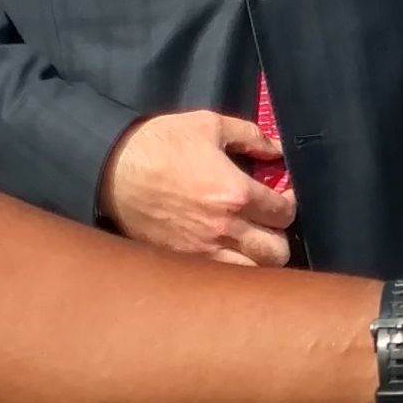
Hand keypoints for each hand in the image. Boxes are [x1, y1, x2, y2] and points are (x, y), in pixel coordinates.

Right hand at [97, 109, 297, 268]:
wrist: (112, 168)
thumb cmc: (160, 143)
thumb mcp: (208, 125)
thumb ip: (250, 136)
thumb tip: (276, 149)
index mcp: (236, 193)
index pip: (284, 213)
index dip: (289, 203)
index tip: (282, 197)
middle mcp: (225, 229)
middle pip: (276, 251)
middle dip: (279, 236)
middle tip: (268, 223)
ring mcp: (203, 250)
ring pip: (252, 272)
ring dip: (258, 259)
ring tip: (251, 243)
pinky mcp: (183, 261)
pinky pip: (221, 277)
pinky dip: (232, 269)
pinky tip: (227, 253)